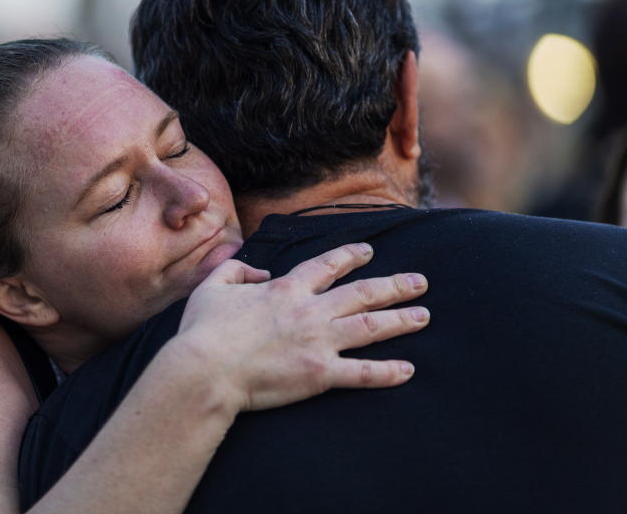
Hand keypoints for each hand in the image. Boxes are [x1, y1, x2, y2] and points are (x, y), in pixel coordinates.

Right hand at [173, 243, 428, 412]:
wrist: (205, 370)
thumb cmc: (203, 330)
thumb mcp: (211, 287)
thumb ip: (235, 270)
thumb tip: (257, 271)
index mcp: (285, 289)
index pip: (326, 266)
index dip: (349, 256)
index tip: (368, 251)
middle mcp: (309, 311)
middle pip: (361, 293)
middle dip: (393, 286)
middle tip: (420, 282)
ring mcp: (318, 342)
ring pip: (370, 327)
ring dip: (400, 321)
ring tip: (423, 316)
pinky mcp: (319, 374)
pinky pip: (361, 373)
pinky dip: (387, 372)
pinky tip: (408, 370)